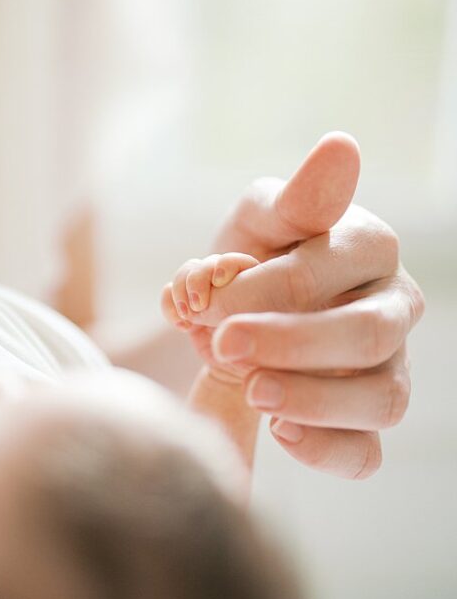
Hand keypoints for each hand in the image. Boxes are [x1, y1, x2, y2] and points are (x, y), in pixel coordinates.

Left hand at [186, 133, 424, 478]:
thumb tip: (342, 146)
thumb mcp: (256, 220)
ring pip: (381, 399)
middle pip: (365, 335)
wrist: (230, 318)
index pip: (328, 270)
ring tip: (252, 391)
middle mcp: (393, 306)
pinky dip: (322, 448)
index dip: (263, 290)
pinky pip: (367, 452)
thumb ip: (295, 196)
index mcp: (368, 245)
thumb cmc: (249, 257)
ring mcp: (390, 366)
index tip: (205, 303)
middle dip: (284, 345)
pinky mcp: (367, 420)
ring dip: (309, 400)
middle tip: (220, 347)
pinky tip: (278, 429)